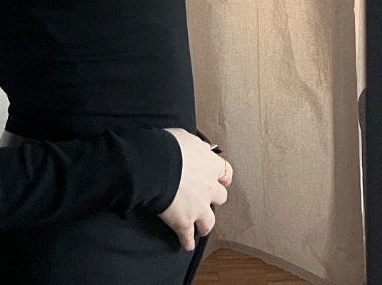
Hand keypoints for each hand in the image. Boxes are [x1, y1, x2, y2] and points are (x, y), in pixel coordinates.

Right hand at [158, 127, 233, 251]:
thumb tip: (202, 149)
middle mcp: (209, 188)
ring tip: (201, 227)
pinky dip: (187, 241)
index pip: (226, 173)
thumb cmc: (168, 147)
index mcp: (211, 165)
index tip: (221, 179)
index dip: (223, 177)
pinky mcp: (184, 222)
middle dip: (214, 199)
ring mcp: (198, 207)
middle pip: (220, 198)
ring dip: (205, 224)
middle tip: (207, 200)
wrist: (155, 165)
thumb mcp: (186, 138)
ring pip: (209, 222)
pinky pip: (188, 236)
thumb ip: (197, 147)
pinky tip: (187, 244)